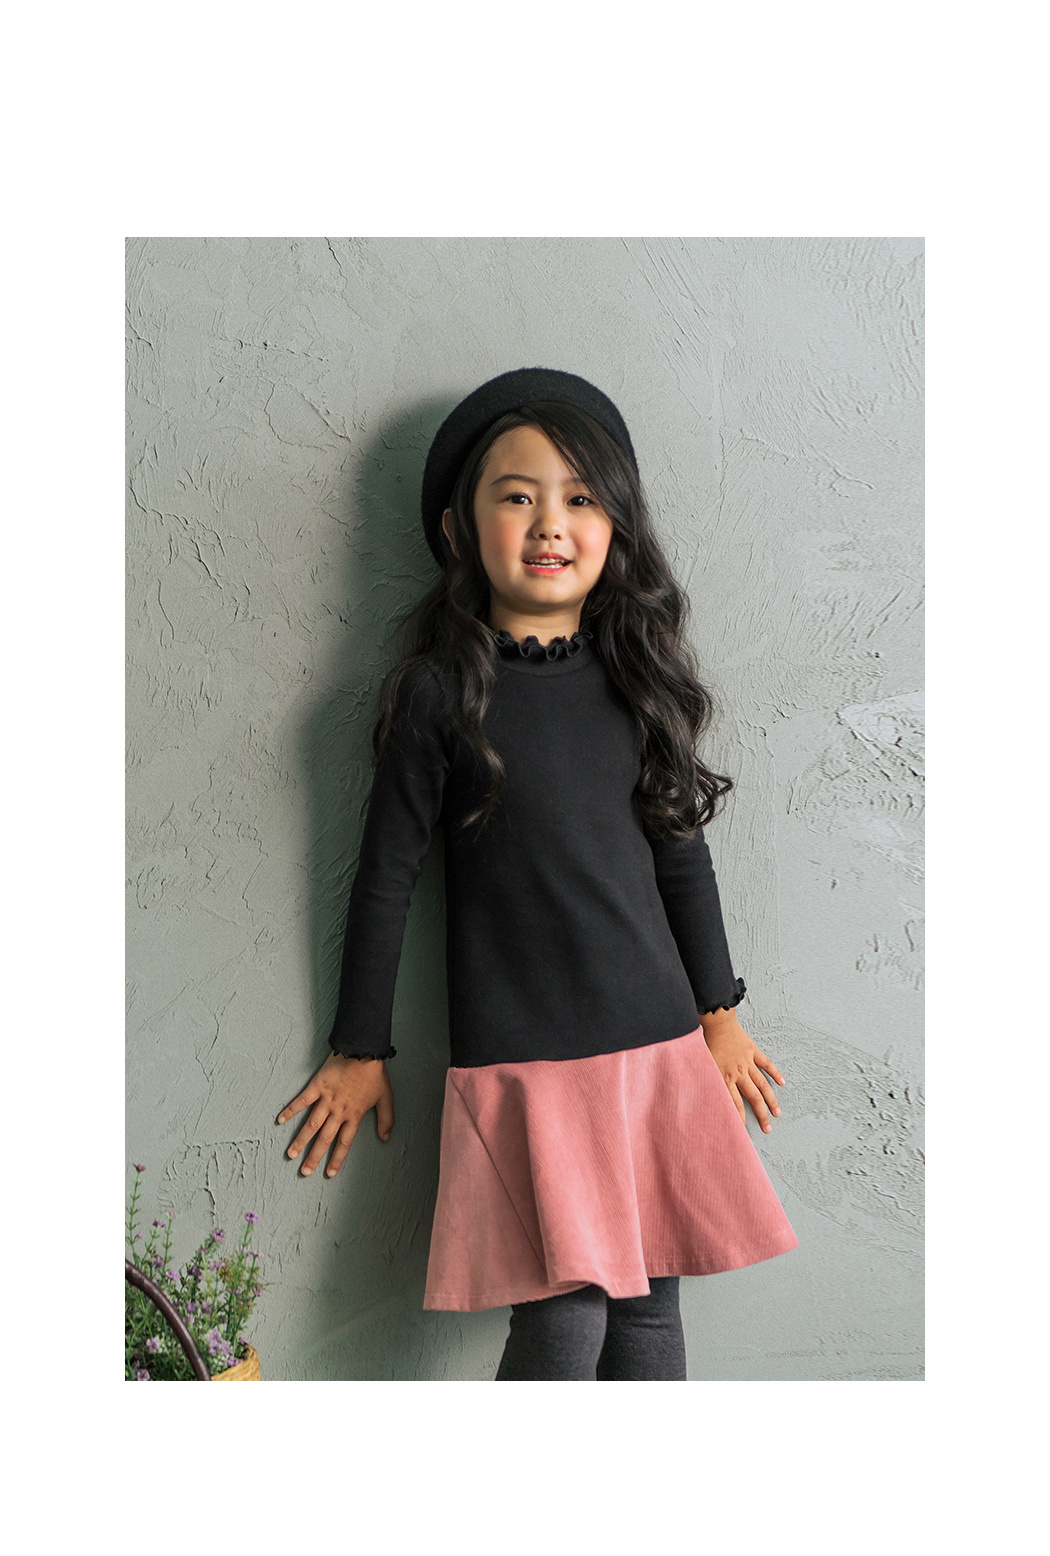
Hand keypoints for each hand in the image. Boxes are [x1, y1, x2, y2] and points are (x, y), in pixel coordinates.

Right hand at [277, 1052, 393, 1177]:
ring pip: (312, 1124)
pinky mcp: (317, 1085)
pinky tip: (281, 1120)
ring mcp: (327, 1099)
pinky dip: (291, 1110)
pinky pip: (302, 1100)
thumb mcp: (386, 1097)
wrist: (364, 1049)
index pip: (344, 1143)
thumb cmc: (374, 1073)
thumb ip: (386, 1119)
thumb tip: (385, 1138)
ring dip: (301, 1140)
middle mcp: (339, 1111)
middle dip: (314, 1157)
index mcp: (354, 1115)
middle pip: (325, 1138)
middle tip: (304, 1172)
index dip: (337, 1159)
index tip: (329, 1173)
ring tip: (290, 1154)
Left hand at [698, 1009, 784, 1133]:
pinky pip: (766, 1064)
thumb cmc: (704, 1042)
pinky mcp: (753, 1051)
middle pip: (753, 1098)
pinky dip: (775, 1073)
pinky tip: (782, 1083)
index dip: (739, 1118)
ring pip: (762, 1085)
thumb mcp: (701, 1064)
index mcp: (724, 1077)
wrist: (715, 1022)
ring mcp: (747, 1062)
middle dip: (761, 1115)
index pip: (734, 1104)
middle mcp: (738, 1073)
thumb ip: (704, 1080)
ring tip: (777, 1113)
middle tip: (768, 1129)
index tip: (743, 1131)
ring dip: (771, 1100)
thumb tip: (696, 1095)